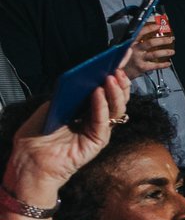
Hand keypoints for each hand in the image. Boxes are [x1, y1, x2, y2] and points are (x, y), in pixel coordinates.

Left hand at [8, 70, 131, 204]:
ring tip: (111, 78)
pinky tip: (98, 93)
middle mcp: (95, 118)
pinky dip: (102, 107)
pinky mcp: (97, 142)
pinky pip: (103, 122)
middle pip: (115, 98)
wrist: (30, 160)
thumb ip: (67, 95)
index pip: (103, 90)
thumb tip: (84, 80)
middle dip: (119, 82)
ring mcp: (98, 130)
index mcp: (85, 109)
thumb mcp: (50, 107)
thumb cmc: (36, 136)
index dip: (111, 75)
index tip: (117, 58)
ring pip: (116, 109)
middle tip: (117, 66)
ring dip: (115, 92)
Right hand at [127, 14, 176, 74]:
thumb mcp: (124, 46)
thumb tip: (147, 31)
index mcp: (130, 42)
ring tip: (172, 51)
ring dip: (165, 52)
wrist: (116, 72)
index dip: (150, 27)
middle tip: (170, 39)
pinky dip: (163, 64)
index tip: (158, 25)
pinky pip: (155, 66)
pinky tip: (168, 63)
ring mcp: (138, 58)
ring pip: (155, 54)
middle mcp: (134, 49)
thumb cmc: (121, 58)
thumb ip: (134, 40)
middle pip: (150, 43)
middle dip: (162, 40)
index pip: (140, 32)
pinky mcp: (141, 67)